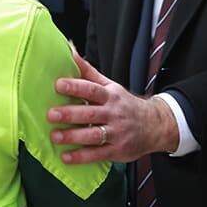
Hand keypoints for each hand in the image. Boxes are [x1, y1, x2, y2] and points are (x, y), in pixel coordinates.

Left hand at [49, 53, 178, 163]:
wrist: (155, 126)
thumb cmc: (125, 105)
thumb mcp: (111, 86)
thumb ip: (88, 72)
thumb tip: (70, 50)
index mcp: (111, 96)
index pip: (92, 89)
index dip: (76, 86)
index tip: (59, 84)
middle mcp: (114, 114)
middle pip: (90, 113)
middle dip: (70, 114)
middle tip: (51, 114)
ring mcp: (116, 133)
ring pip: (93, 135)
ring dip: (73, 136)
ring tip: (55, 136)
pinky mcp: (117, 150)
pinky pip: (98, 154)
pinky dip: (81, 156)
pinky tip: (66, 156)